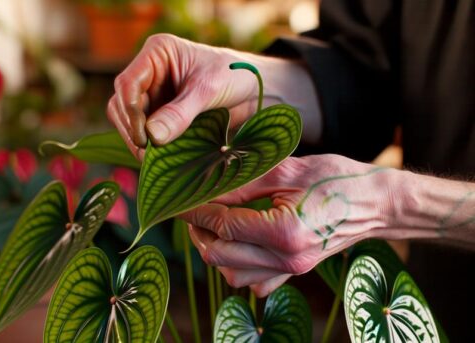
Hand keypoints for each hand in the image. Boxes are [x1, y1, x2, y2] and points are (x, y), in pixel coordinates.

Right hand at [107, 34, 321, 158]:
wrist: (256, 90)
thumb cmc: (235, 76)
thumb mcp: (208, 91)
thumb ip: (180, 113)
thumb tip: (152, 136)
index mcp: (158, 53)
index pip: (128, 83)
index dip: (130, 111)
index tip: (144, 137)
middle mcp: (150, 72)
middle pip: (122, 104)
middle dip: (132, 130)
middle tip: (148, 155)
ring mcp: (154, 94)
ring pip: (128, 120)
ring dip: (138, 140)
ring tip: (154, 159)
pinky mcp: (160, 113)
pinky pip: (144, 131)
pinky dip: (149, 145)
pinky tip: (159, 158)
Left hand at [180, 154, 394, 296]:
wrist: (377, 203)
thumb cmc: (338, 179)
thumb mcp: (288, 170)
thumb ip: (244, 181)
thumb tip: (207, 183)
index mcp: (284, 231)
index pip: (222, 225)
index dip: (194, 211)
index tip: (178, 199)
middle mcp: (287, 258)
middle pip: (220, 256)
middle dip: (198, 231)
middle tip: (191, 210)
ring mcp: (292, 270)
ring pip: (233, 275)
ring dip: (215, 251)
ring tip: (211, 225)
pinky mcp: (296, 272)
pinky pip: (256, 283)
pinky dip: (238, 268)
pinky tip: (238, 245)